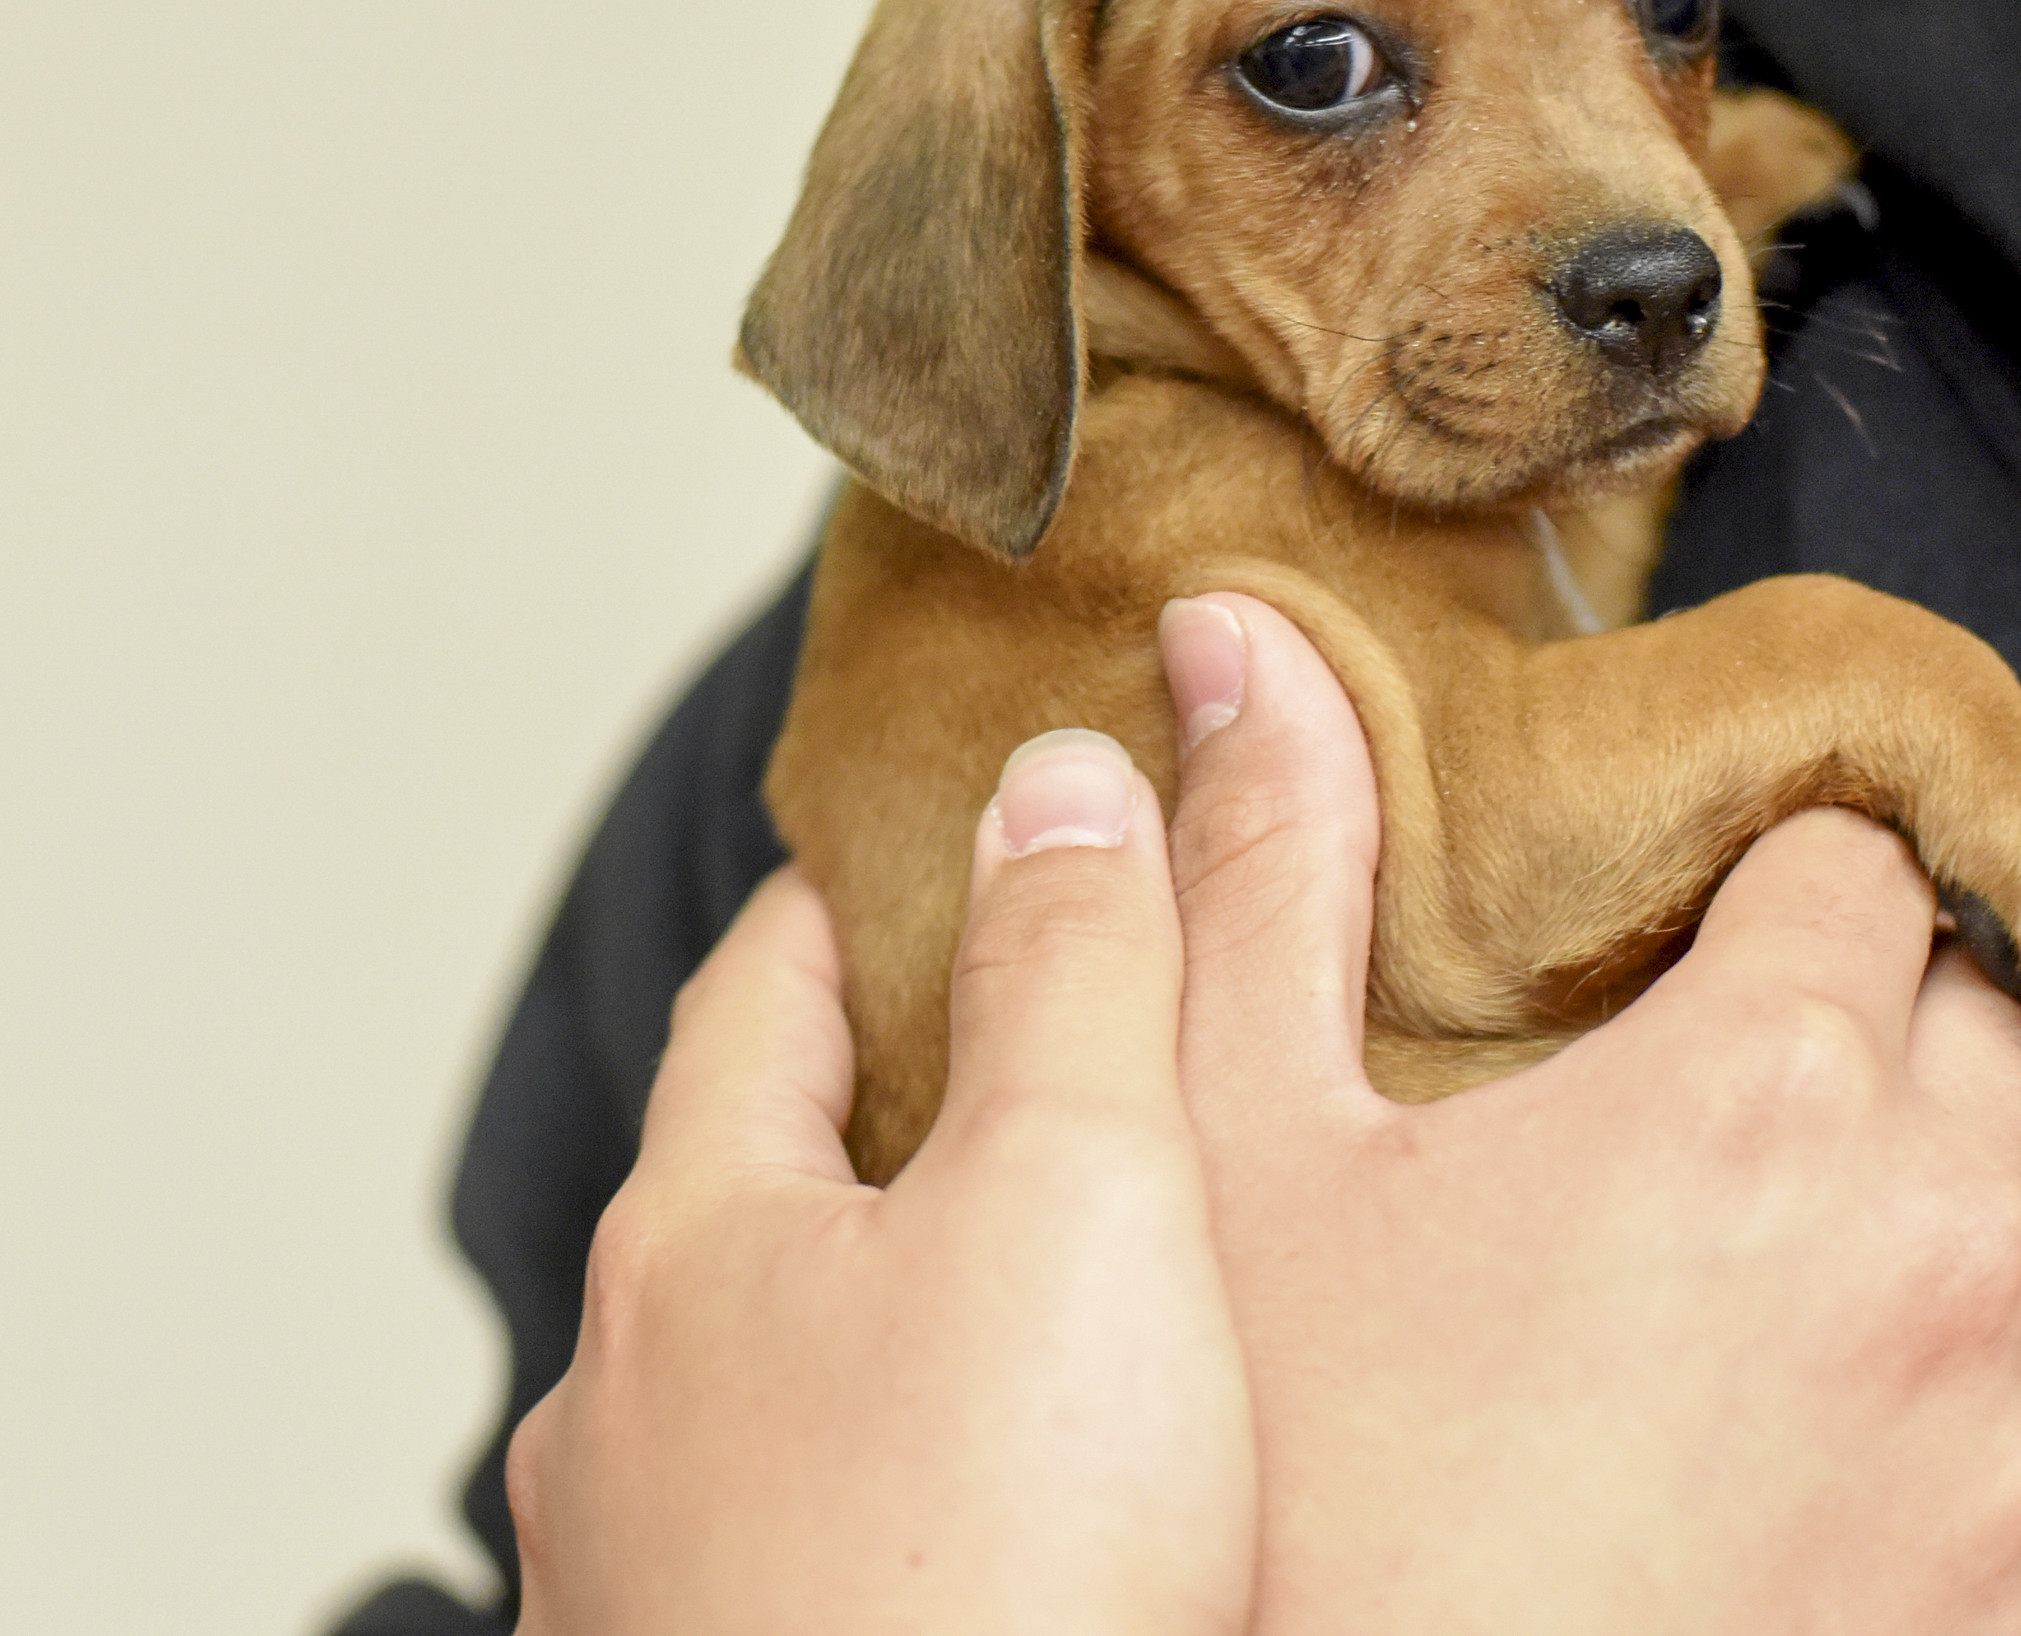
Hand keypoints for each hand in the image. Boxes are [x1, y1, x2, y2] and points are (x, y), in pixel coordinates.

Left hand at [507, 733, 1253, 1635]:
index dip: (863, 898)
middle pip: (754, 1189)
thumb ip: (1074, 965)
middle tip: (1030, 1049)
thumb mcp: (1076, 1191)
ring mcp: (658, 1576)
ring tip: (1036, 1290)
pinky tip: (990, 1510)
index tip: (941, 842)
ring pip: (770, 1377)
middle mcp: (633, 1406)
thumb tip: (1055, 776)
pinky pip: (802, 1527)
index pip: (765, 995)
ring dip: (880, 1307)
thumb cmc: (993, 1565)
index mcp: (699, 1241)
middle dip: (882, 1107)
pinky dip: (887, 1466)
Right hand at [1159, 592, 2020, 1635]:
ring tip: (1863, 1296)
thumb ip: (1262, 880)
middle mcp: (1952, 1247)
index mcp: (1763, 1090)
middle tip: (1755, 1135)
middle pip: (2003, 1030)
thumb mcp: (1235, 1174)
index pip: (1856, 863)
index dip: (1776, 888)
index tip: (1720, 949)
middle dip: (1895, 1044)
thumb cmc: (1304, 1514)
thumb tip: (1237, 641)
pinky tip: (1917, 1490)